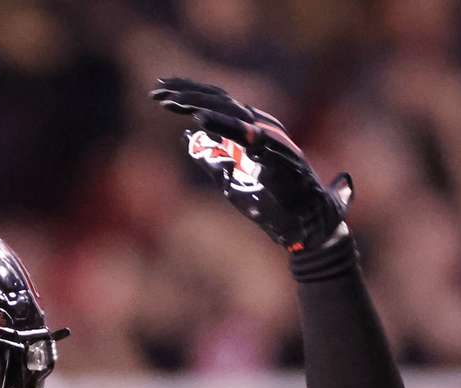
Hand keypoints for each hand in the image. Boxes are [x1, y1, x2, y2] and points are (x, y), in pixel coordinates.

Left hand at [151, 77, 351, 252]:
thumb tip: (187, 138)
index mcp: (253, 128)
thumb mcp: (229, 177)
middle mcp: (262, 125)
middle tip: (156, 91)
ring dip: (196, 103)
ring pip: (229, 110)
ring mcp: (270, 136)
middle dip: (185, 93)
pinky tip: (198, 120)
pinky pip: (245, 134)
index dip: (189, 93)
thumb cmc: (271, 200)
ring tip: (169, 100)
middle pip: (219, 99)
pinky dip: (222, 124)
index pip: (217, 101)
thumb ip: (210, 157)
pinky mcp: (274, 153)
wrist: (305, 223)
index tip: (160, 91)